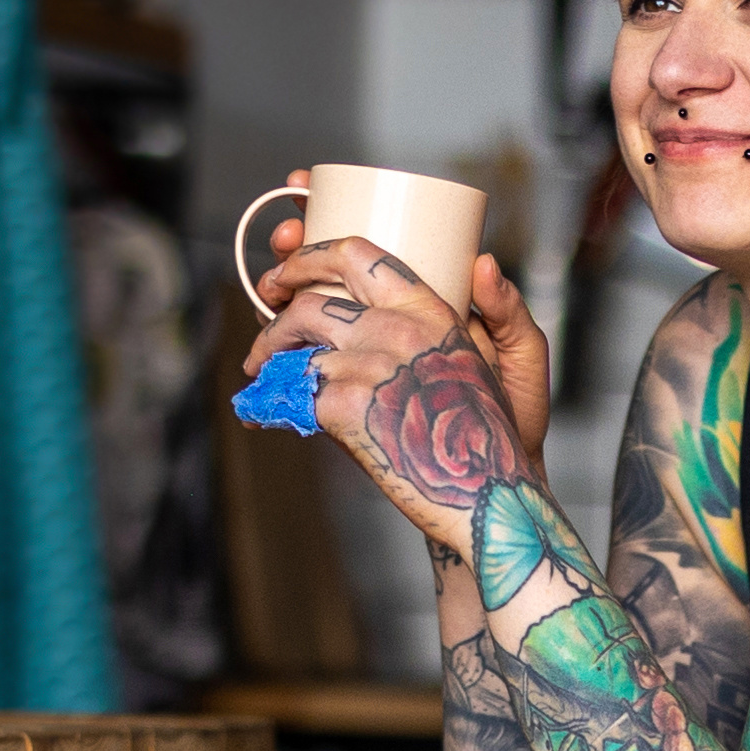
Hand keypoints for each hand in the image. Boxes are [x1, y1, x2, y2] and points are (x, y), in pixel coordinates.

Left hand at [243, 194, 548, 557]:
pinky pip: (293, 395)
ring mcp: (370, 368)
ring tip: (261, 375)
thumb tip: (456, 277)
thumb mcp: (483, 362)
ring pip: (295, 349)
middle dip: (275, 313)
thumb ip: (447, 324)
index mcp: (429, 312)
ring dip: (267, 361)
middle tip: (264, 330)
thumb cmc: (482, 436)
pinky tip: (263, 416)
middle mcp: (398, 330)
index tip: (288, 269)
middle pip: (311, 302)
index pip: (357, 255)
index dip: (309, 254)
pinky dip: (272, 406)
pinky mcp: (348, 409)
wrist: (488, 496)